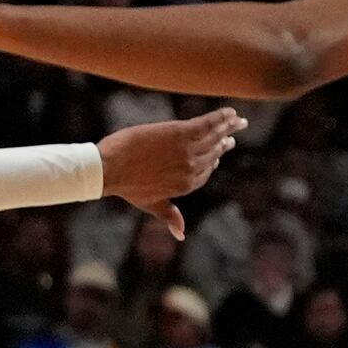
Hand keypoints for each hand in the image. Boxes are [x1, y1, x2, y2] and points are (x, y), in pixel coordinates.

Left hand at [98, 108, 244, 239]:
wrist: (110, 168)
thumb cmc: (125, 185)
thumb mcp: (150, 203)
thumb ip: (169, 215)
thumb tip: (182, 235)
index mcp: (186, 185)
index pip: (207, 170)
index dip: (214, 159)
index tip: (219, 150)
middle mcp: (192, 168)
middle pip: (213, 153)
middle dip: (225, 142)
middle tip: (233, 134)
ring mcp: (188, 151)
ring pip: (214, 137)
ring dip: (228, 126)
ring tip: (238, 119)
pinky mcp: (180, 133)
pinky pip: (208, 124)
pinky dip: (221, 118)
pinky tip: (229, 112)